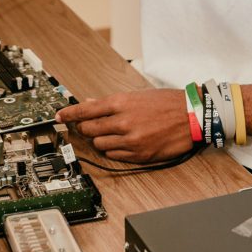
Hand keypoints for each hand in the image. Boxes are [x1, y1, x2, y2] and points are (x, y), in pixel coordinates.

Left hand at [55, 88, 191, 162]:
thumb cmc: (167, 103)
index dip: (69, 114)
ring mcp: (131, 140)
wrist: (192, 116)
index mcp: (122, 102)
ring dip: (99, 140)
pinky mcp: (139, 155)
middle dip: (84, 128)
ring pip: (100, 144)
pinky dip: (113, 150)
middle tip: (85, 126)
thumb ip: (112, 102)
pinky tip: (119, 144)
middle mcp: (123, 121)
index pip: (86, 109)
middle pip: (89, 128)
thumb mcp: (137, 95)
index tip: (59, 117)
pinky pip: (115, 156)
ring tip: (108, 134)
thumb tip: (92, 103)